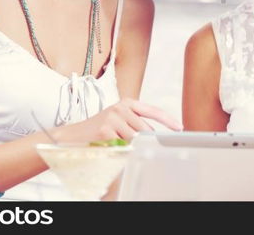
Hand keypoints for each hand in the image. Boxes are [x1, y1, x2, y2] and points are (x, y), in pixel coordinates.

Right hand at [59, 98, 181, 141]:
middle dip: (145, 141)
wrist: (73, 135)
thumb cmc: (100, 130)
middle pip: (145, 130)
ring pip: (134, 139)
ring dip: (128, 146)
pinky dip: (119, 149)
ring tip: (115, 142)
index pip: (153, 110)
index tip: (179, 127)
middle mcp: (121, 107)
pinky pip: (122, 146)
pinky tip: (108, 145)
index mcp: (127, 103)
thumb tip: (156, 135)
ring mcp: (113, 118)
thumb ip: (137, 124)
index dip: (168, 120)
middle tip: (137, 145)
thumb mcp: (119, 120)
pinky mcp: (106, 131)